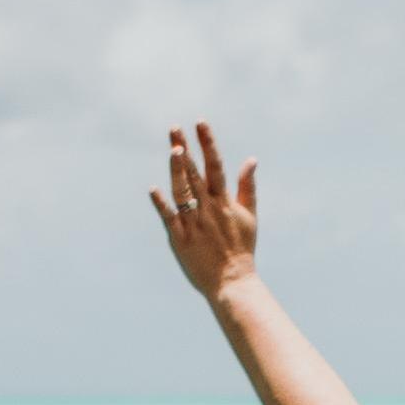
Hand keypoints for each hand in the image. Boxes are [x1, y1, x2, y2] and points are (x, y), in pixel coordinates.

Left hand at [151, 121, 259, 302]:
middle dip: (185, 148)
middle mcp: (208, 209)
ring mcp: (194, 224)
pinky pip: (169, 218)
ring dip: (177, 171)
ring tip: (172, 150)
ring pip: (183, 192)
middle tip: (174, 128)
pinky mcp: (180, 239)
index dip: (208, 143)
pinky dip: (162, 204)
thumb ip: (247, 186)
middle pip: (195, 174)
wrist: (233, 282)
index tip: (200, 122)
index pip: (215, 165)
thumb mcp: (249, 215)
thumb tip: (251, 159)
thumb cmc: (242, 248)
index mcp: (224, 202)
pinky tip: (153, 189)